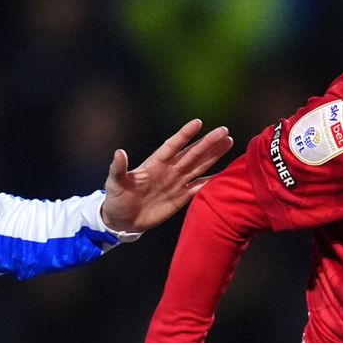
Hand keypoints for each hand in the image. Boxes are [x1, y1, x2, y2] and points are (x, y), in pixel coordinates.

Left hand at [101, 119, 232, 233]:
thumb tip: (119, 153)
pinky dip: (212, 182)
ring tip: (228, 143)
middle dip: (208, 143)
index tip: (198, 123)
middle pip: (192, 154)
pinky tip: (225, 174)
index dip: (184, 135)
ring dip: (214, 156)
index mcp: (155, 163)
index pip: (173, 145)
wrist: (122, 220)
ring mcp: (177, 183)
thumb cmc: (117, 198)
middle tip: (224, 131)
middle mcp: (169, 170)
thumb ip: (118, 168)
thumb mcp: (114, 182)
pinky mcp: (181, 198)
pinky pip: (199, 187)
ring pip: (199, 166)